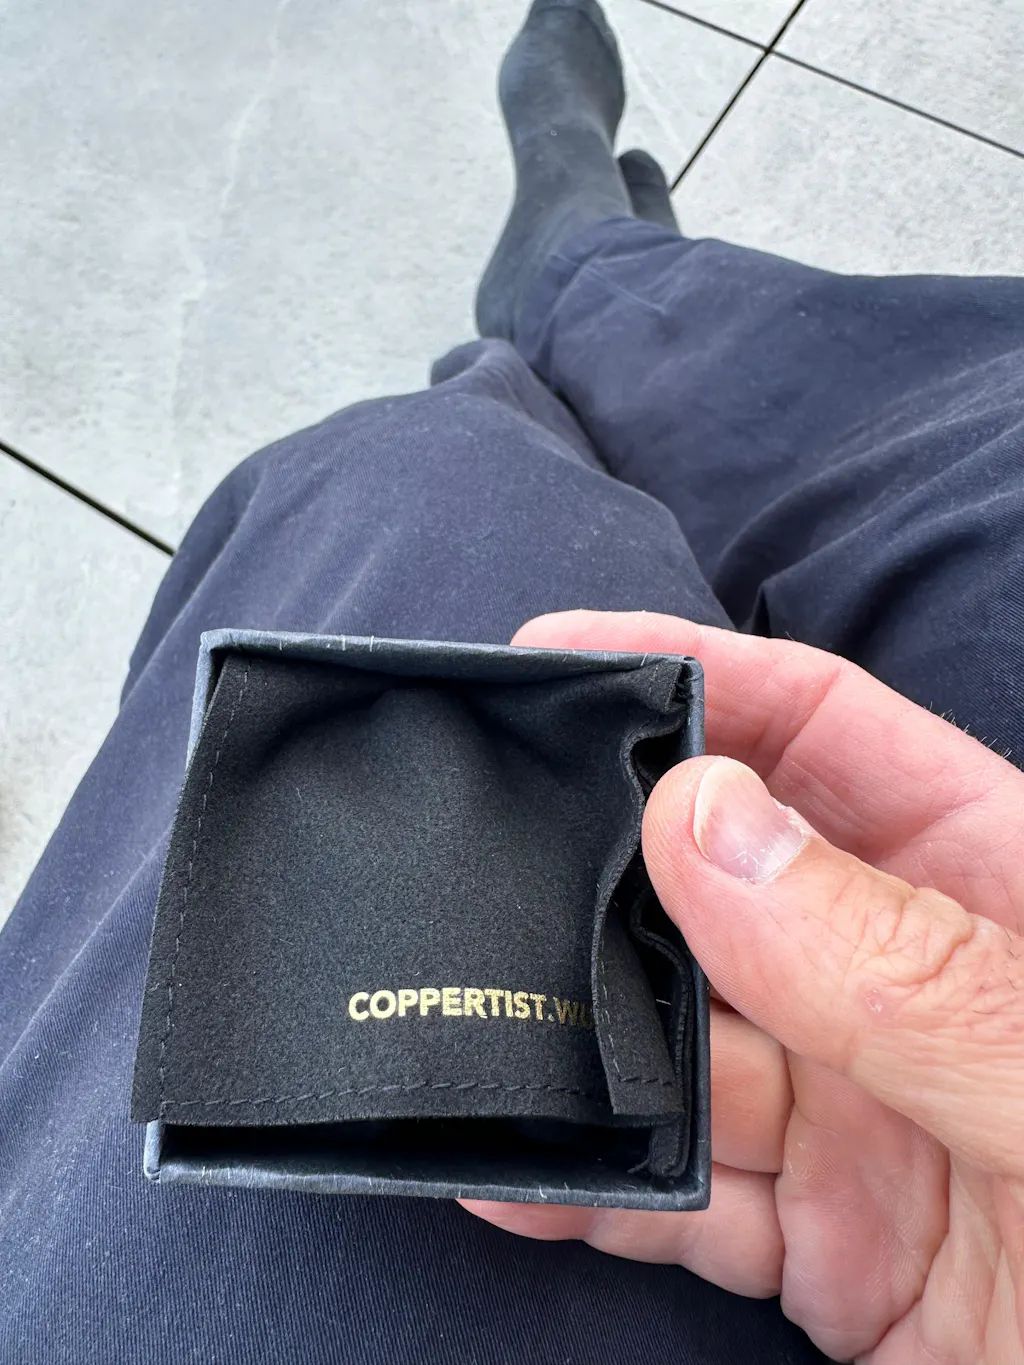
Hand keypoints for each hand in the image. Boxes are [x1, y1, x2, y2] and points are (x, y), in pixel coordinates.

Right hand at [462, 611, 1023, 1363]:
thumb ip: (902, 968)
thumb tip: (703, 824)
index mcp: (996, 885)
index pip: (827, 732)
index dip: (697, 678)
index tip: (558, 658)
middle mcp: (909, 985)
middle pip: (722, 887)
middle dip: (604, 867)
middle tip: (483, 856)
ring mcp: (861, 1112)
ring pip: (683, 1049)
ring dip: (585, 1043)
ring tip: (480, 1030)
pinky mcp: (825, 1240)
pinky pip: (684, 1196)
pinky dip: (598, 1189)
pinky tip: (519, 1174)